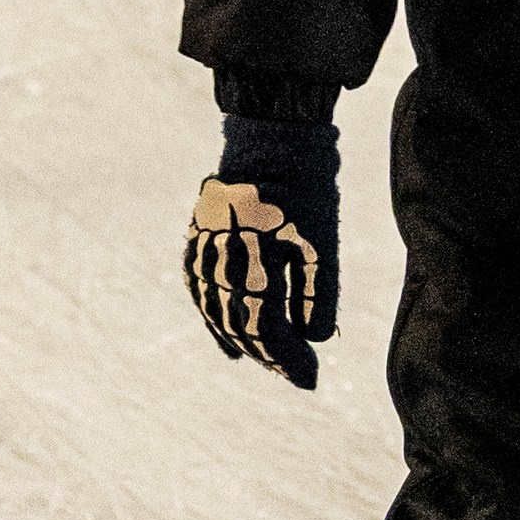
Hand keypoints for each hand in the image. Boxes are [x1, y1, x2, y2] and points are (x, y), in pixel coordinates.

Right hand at [184, 115, 339, 387]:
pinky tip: (230, 348)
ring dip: (243, 344)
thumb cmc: (306, 190)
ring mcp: (203, 254)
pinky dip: (216, 324)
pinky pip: (201, 296)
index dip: (289, 359)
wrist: (270, 140)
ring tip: (268, 364)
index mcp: (253, 262)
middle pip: (241, 327)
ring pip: (218, 316)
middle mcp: (220, 263)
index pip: (269, 329)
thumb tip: (316, 340)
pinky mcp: (197, 244)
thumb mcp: (322, 242)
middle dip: (270, 356)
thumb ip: (320, 295)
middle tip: (296, 375)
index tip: (311, 379)